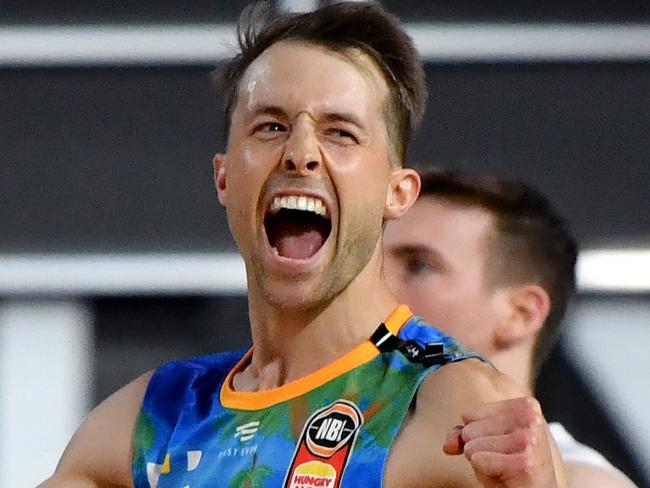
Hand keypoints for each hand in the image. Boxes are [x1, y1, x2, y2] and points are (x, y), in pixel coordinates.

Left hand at [443, 397, 557, 487]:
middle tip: (504, 462)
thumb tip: (448, 445)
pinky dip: (485, 473)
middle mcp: (531, 417)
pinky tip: (507, 478)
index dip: (478, 437)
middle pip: (469, 430)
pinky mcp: (525, 462)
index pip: (469, 415)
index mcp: (525, 405)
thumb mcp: (486, 443)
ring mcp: (530, 439)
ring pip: (472, 446)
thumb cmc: (512, 467)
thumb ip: (463, 435)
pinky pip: (479, 461)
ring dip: (483, 462)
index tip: (501, 448)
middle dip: (480, 450)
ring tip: (505, 469)